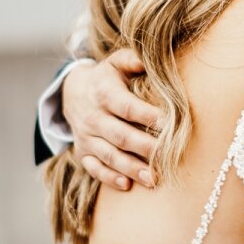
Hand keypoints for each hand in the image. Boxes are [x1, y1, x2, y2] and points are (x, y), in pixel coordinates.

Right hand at [64, 49, 161, 190]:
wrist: (72, 92)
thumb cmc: (107, 78)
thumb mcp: (116, 62)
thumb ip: (133, 60)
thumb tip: (150, 59)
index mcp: (104, 93)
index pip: (127, 107)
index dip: (147, 115)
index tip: (170, 123)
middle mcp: (93, 117)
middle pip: (120, 135)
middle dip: (145, 148)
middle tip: (168, 158)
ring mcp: (86, 137)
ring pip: (109, 155)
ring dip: (131, 168)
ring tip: (154, 179)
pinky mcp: (83, 152)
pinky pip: (93, 167)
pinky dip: (108, 177)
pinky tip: (126, 185)